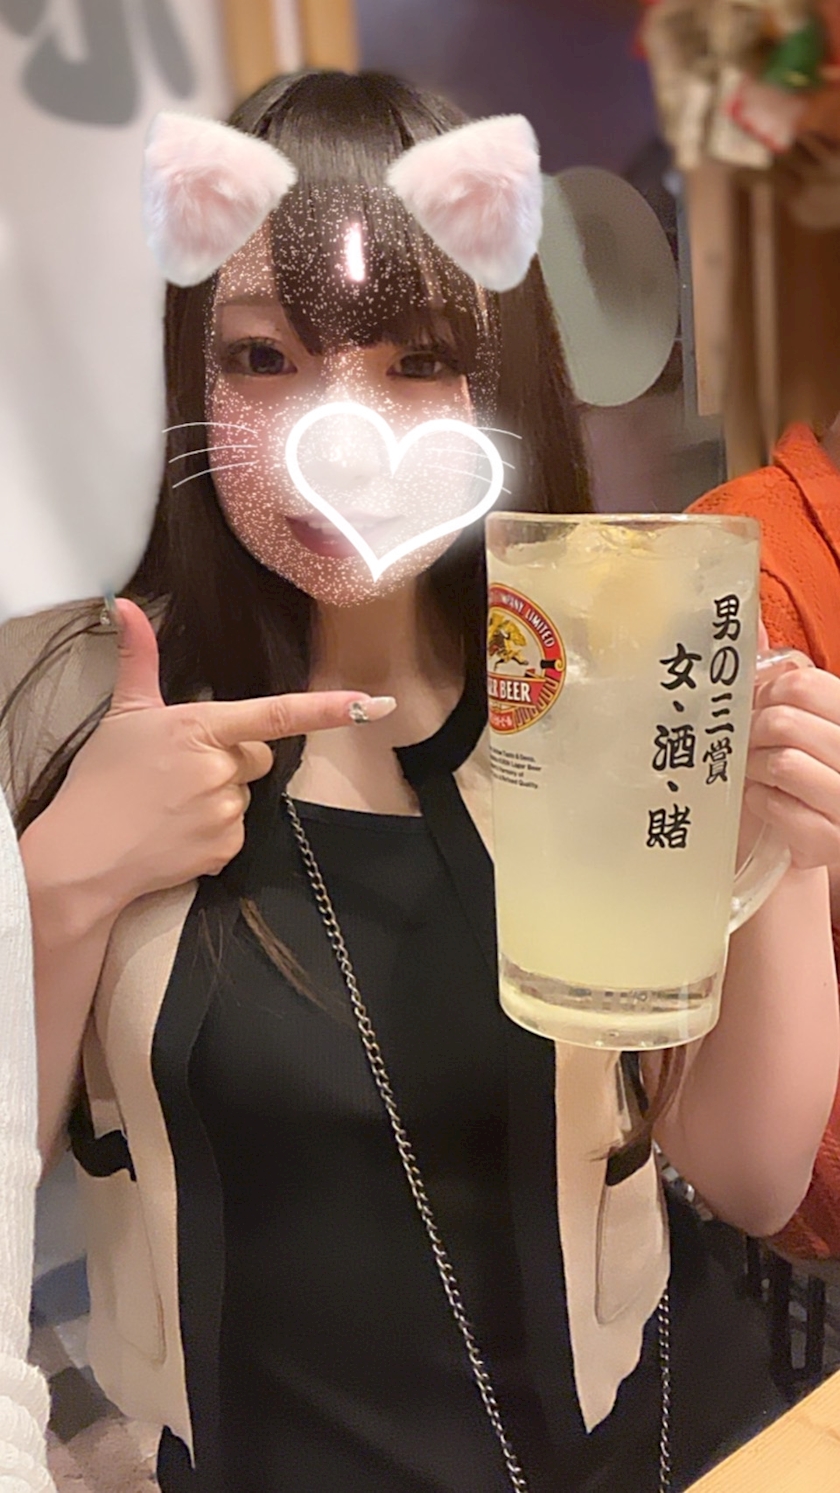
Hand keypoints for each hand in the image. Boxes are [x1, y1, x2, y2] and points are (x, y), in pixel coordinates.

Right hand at [22, 599, 394, 918]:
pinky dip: (213, 832)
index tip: (373, 705)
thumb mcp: (123, 714)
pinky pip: (236, 832)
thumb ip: (139, 658)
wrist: (82, 857)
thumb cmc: (100, 780)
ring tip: (171, 803)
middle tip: (180, 770)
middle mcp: (221, 769)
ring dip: (219, 795)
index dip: (329, 708)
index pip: (276, 713)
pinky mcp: (226, 849)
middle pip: (258, 755)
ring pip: (245, 794)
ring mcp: (226, 812)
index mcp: (201, 728)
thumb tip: (123, 604)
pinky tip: (177, 831)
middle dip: (231, 758)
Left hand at [746, 647, 839, 871]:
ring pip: (782, 763)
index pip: (803, 684)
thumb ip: (787, 682)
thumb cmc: (805, 775)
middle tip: (743, 747)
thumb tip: (752, 628)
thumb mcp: (806, 722)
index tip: (751, 708)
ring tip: (754, 775)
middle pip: (783, 721)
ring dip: (754, 769)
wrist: (808, 844)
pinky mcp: (831, 842)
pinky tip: (764, 803)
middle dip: (750, 734)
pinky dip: (760, 803)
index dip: (764, 694)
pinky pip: (779, 808)